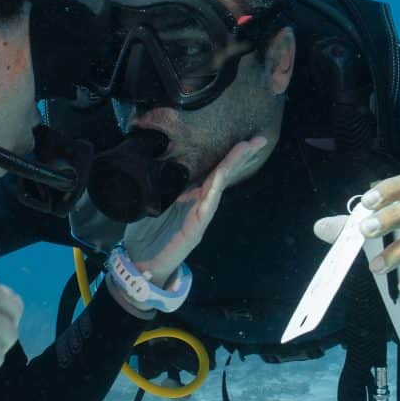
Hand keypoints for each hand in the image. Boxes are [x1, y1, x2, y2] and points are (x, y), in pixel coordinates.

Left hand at [119, 137, 265, 282]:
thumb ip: (160, 185)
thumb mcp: (151, 202)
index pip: (211, 169)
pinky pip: (208, 204)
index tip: (241, 137)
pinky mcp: (196, 227)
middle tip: (259, 140)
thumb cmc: (146, 233)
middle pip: (222, 173)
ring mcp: (200, 215)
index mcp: (190, 194)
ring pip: (219, 185)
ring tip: (246, 148)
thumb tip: (156, 159)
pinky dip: (215, 188)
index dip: (225, 153)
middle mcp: (199, 202)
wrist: (141, 263)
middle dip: (240, 156)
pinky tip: (221, 174)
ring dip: (232, 165)